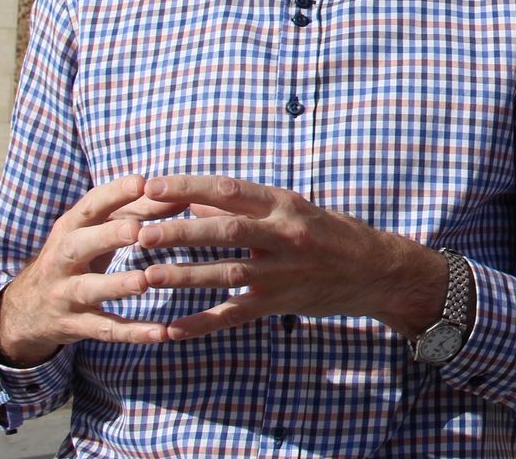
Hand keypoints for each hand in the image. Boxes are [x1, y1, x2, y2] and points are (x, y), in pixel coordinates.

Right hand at [0, 175, 188, 366]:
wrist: (27, 308)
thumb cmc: (78, 256)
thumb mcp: (96, 231)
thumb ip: (137, 212)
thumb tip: (183, 195)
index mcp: (70, 228)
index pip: (90, 206)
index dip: (114, 194)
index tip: (142, 182)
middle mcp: (62, 259)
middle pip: (79, 246)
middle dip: (107, 236)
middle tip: (136, 230)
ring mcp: (65, 294)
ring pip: (89, 289)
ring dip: (117, 285)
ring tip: (146, 281)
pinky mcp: (75, 325)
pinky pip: (105, 329)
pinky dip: (133, 331)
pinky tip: (163, 332)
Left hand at [136, 175, 446, 341]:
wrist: (377, 271)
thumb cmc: (333, 233)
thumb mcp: (295, 208)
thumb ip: (248, 206)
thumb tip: (195, 198)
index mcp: (285, 205)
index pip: (229, 190)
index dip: (188, 187)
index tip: (152, 185)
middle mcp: (284, 236)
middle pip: (223, 231)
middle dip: (178, 232)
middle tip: (138, 233)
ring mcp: (282, 272)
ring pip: (225, 273)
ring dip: (183, 275)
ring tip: (145, 276)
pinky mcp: (280, 303)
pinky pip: (235, 314)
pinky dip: (202, 323)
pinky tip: (172, 329)